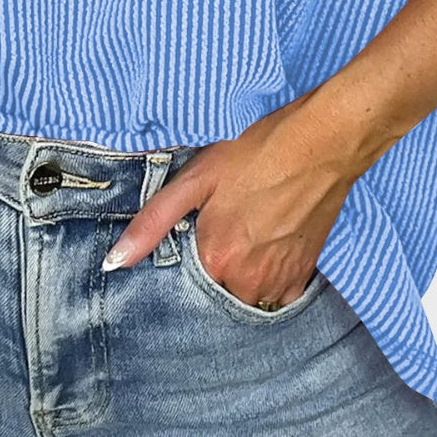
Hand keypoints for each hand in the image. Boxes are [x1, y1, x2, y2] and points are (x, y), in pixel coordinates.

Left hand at [101, 95, 356, 307]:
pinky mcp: (303, 277)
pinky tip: (270, 241)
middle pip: (214, 289)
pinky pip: (275, 294)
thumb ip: (152, 223)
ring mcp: (278, 283)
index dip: (188, 254)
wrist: (322, 143)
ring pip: (244, 293)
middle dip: (214, 265)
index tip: (199, 229)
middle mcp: (245, 282)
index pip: (183, 281)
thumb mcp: (196, 179)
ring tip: (250, 230)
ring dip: (241, 273)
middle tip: (227, 224)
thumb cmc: (257, 153)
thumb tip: (114, 262)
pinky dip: (268, 276)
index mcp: (213, 259)